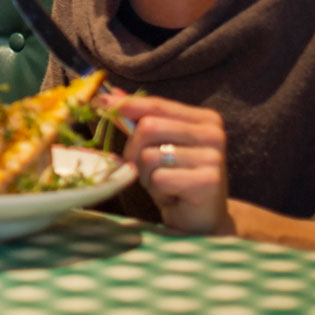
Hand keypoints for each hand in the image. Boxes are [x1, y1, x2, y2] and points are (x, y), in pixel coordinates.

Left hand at [113, 92, 233, 234]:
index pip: (157, 105)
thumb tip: (112, 95)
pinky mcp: (209, 181)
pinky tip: (173, 195)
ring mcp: (214, 157)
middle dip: (134, 150)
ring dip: (147, 174)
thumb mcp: (156, 146)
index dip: (127, 105)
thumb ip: (138, 119)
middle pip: (148, 127)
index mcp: (204, 119)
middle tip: (144, 168)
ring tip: (164, 183)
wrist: (200, 219)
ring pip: (150, 155)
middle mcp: (213, 133)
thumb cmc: (175, 178)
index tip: (101, 103)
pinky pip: (160, 178)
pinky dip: (158, 189)